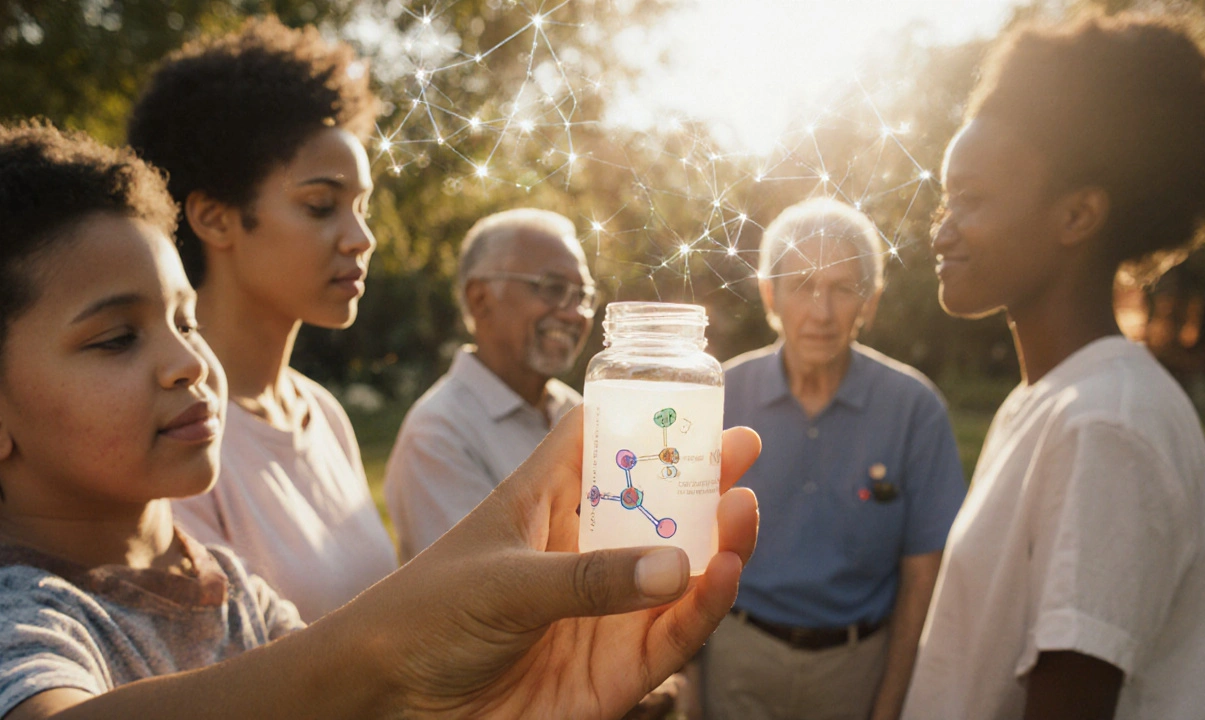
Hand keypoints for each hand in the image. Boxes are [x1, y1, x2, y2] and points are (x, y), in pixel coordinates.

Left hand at [356, 405, 760, 718]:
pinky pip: (673, 636)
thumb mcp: (503, 582)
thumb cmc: (424, 617)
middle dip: (702, 478)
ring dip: (716, 541)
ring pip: (679, 572)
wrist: (388, 702)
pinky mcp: (616, 671)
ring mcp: (604, 611)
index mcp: (545, 506)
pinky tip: (724, 573)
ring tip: (743, 509)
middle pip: (656, 506)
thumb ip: (589, 577)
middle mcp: (584, 553)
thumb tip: (680, 566)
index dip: (642, 417)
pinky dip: (704, 608)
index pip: (598, 444)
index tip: (692, 394)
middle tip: (748, 446)